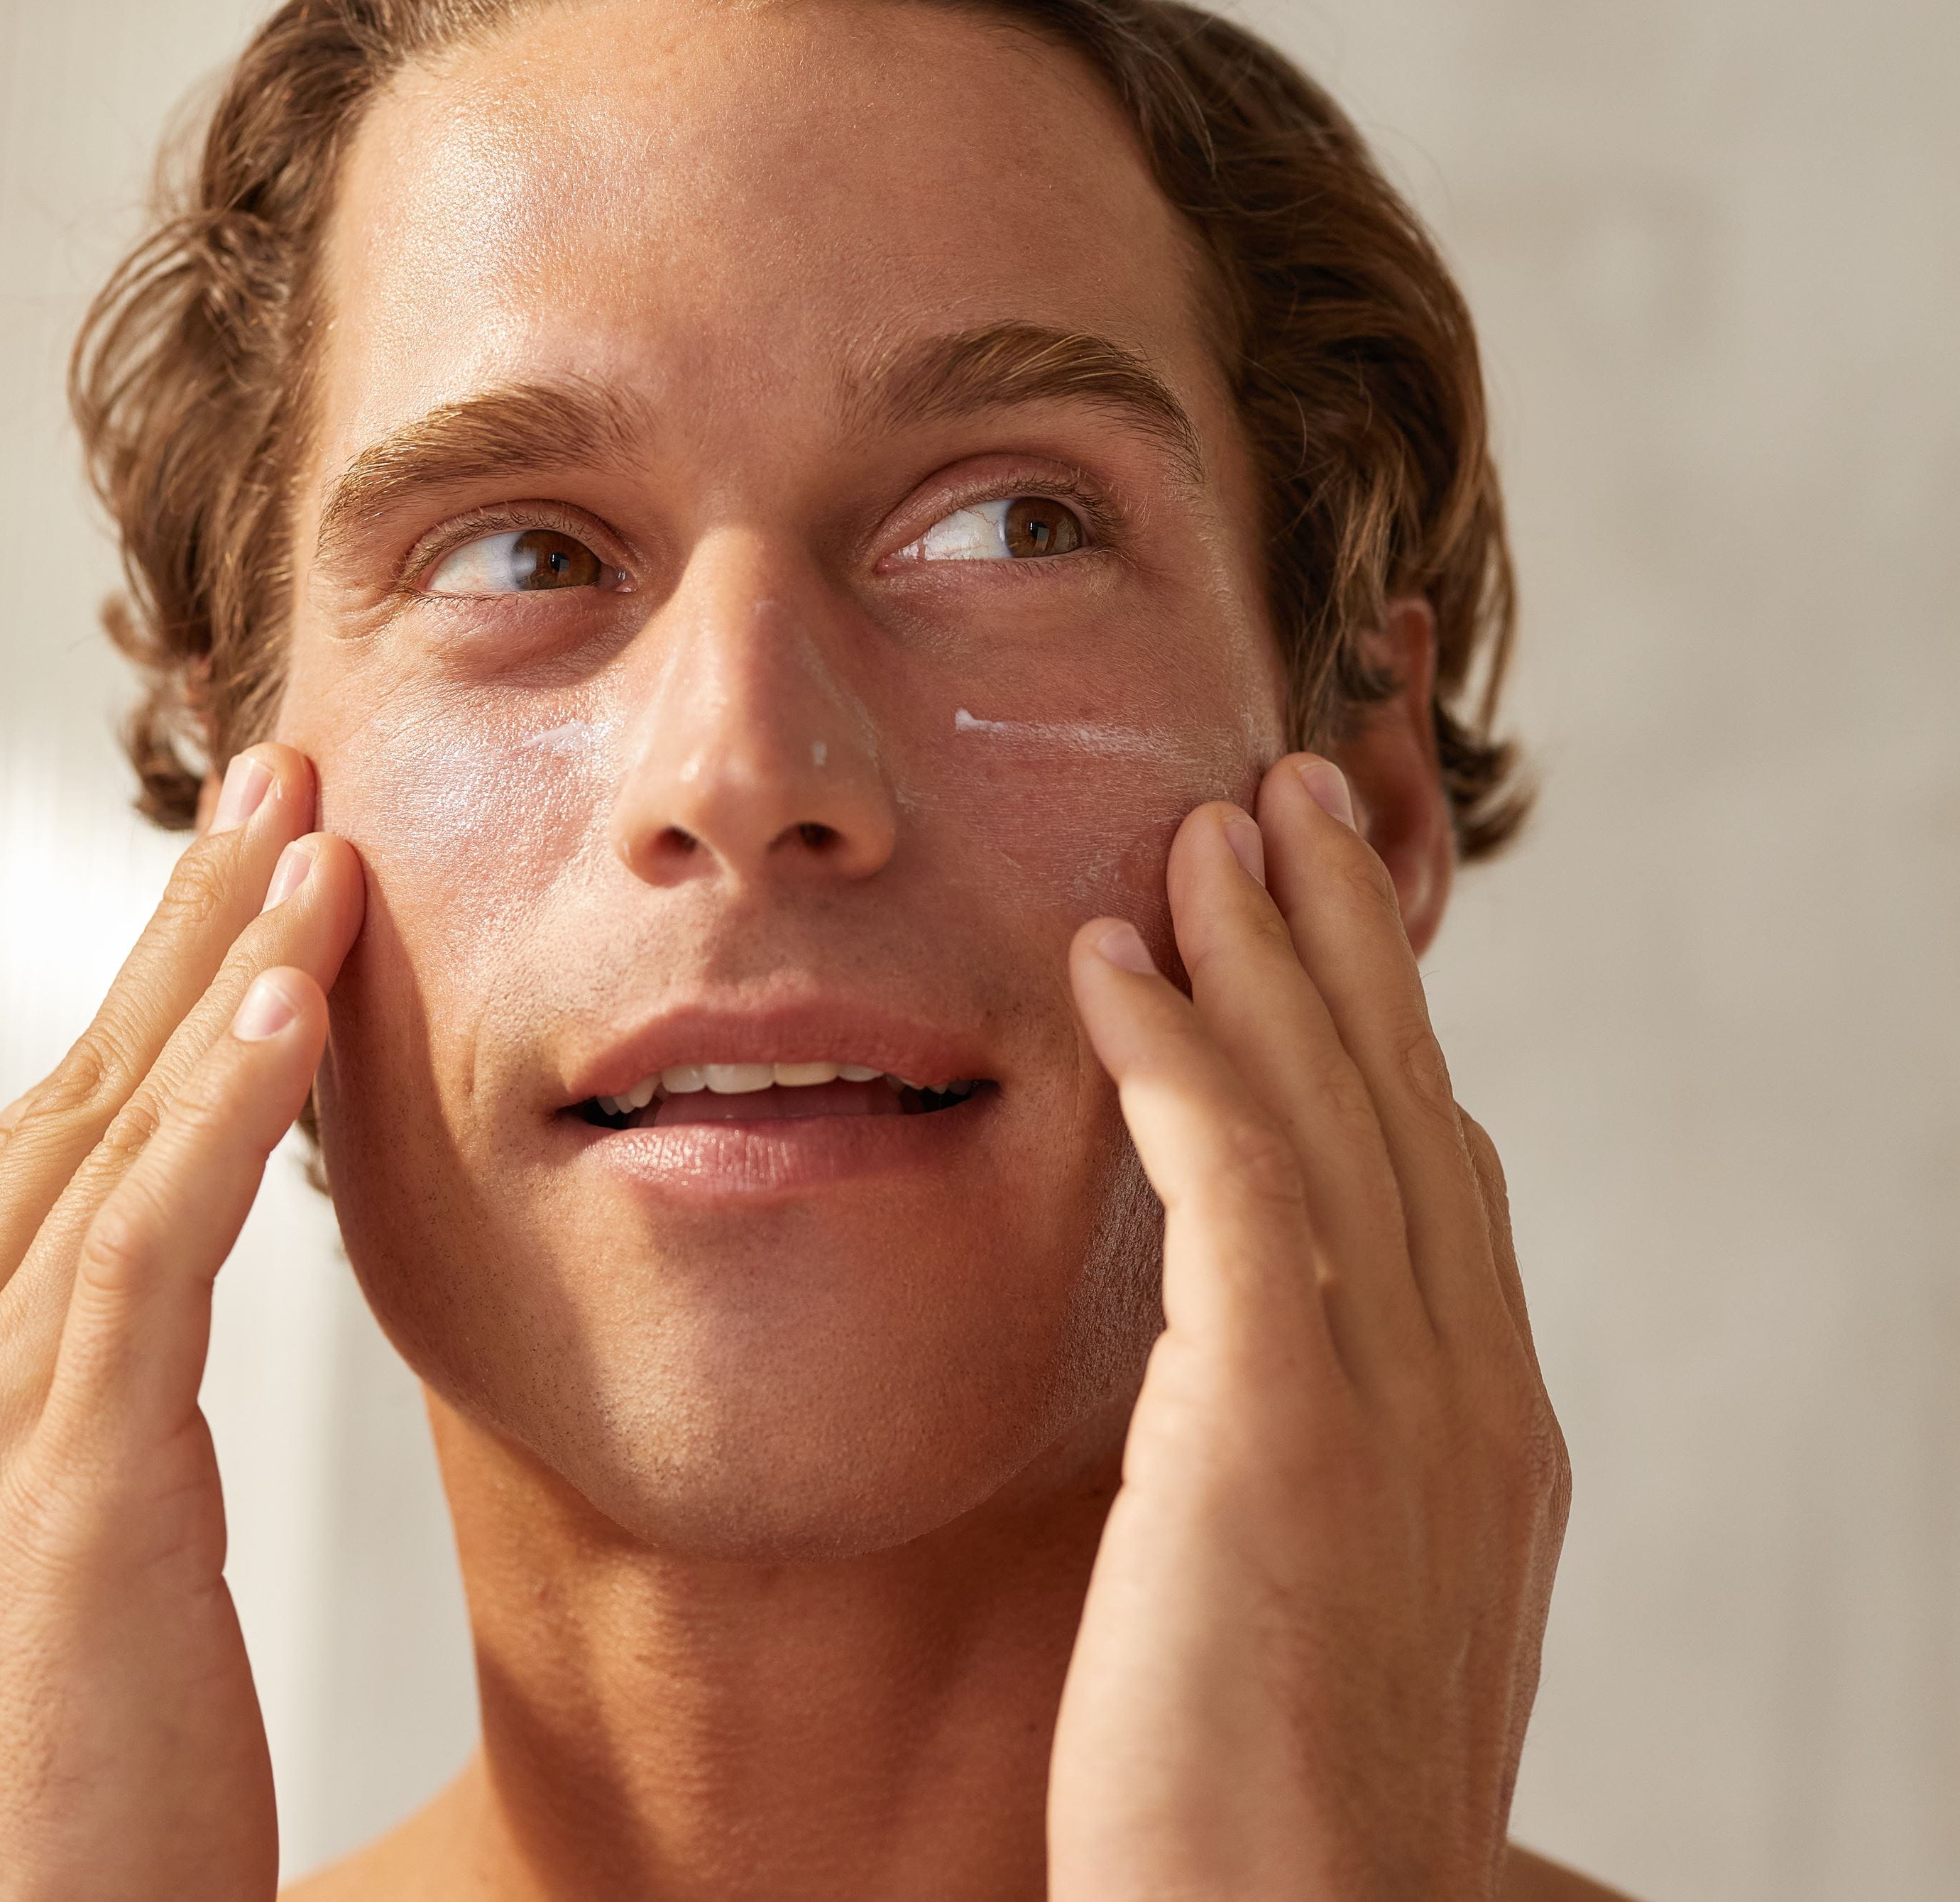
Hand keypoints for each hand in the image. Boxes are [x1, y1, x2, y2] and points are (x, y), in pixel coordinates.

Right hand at [0, 747, 362, 1901]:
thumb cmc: (97, 1776)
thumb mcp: (115, 1545)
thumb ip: (123, 1408)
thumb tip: (176, 1280)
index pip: (85, 1137)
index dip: (170, 985)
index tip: (269, 865)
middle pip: (84, 1095)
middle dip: (185, 925)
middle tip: (282, 782)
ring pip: (109, 1143)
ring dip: (215, 974)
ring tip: (308, 839)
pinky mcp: (67, 1504)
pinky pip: (144, 1263)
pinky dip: (214, 1121)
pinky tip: (283, 1010)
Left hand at [1048, 753, 1569, 1901]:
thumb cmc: (1269, 1810)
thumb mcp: (1330, 1596)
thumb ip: (1322, 1458)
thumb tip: (1267, 1361)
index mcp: (1482, 1429)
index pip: (1437, 1171)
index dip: (1385, 1026)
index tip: (1328, 916)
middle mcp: (1466, 1392)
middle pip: (1405, 1102)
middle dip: (1346, 937)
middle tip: (1292, 801)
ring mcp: (1393, 1404)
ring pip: (1333, 1110)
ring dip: (1267, 948)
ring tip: (1208, 825)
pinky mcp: (1284, 1427)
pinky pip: (1236, 1178)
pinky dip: (1183, 1048)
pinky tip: (1119, 958)